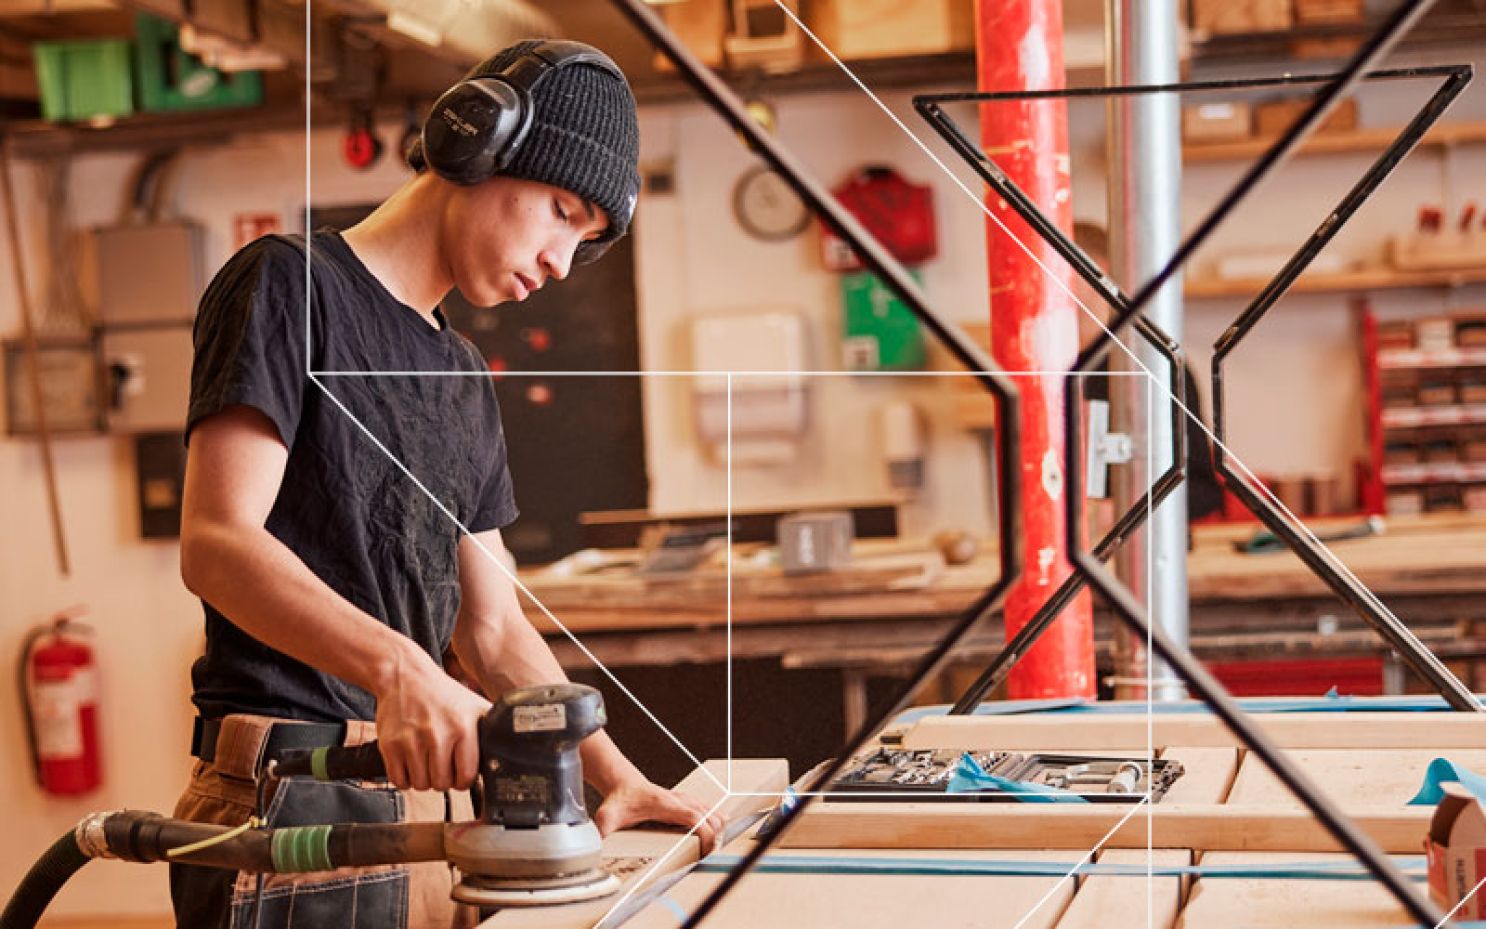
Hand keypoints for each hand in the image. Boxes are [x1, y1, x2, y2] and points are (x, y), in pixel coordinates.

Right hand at [373, 646, 490, 790]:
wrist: (405, 676)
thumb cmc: (441, 694)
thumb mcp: (473, 705)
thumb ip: (490, 729)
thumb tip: (507, 752)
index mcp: (463, 727)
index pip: (467, 777)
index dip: (464, 779)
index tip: (460, 773)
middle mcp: (438, 734)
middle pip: (442, 784)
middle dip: (443, 778)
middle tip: (441, 764)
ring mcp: (412, 740)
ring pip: (421, 785)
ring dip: (424, 778)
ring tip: (426, 760)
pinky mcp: (390, 745)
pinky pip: (400, 781)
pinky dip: (405, 778)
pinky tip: (411, 762)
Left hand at [592, 777, 727, 856]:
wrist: (623, 783)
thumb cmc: (619, 801)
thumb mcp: (607, 818)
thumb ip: (601, 833)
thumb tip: (595, 852)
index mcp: (666, 804)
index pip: (696, 817)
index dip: (707, 834)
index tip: (705, 852)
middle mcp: (680, 800)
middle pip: (712, 817)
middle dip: (716, 839)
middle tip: (707, 858)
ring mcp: (686, 800)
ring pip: (715, 813)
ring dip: (718, 832)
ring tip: (710, 851)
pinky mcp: (688, 802)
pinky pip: (711, 812)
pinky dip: (716, 824)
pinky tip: (714, 837)